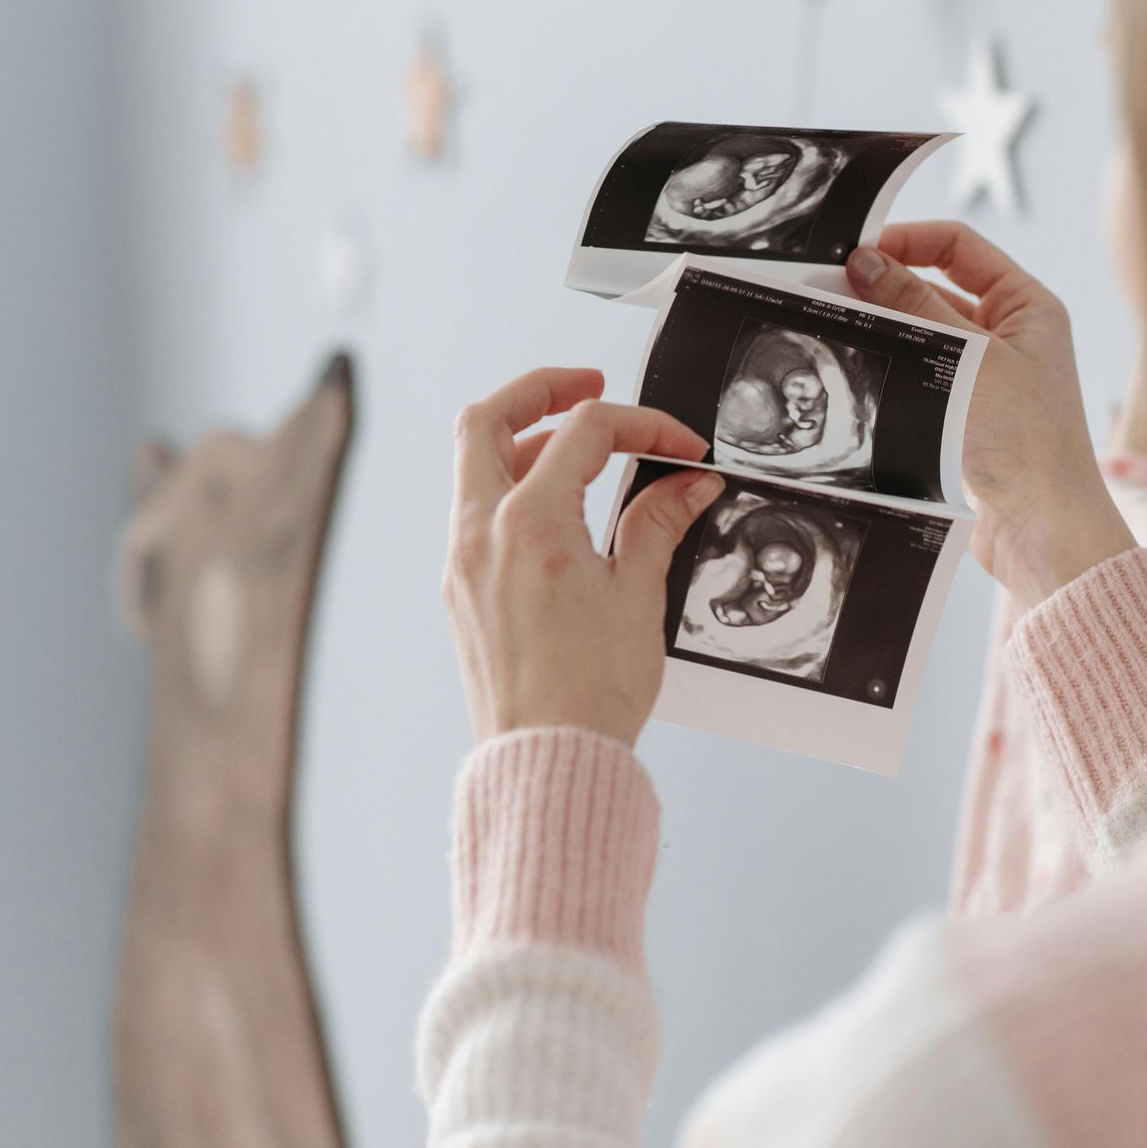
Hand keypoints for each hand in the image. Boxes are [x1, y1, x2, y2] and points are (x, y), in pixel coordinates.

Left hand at [442, 367, 724, 745]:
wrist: (548, 761)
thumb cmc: (590, 694)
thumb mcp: (638, 596)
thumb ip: (657, 524)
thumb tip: (685, 483)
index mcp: (530, 523)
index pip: (585, 432)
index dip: (642, 426)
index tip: (681, 448)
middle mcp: (482, 534)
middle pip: (488, 419)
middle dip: (540, 391)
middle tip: (589, 386)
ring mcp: (463, 563)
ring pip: (474, 466)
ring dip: (524, 442)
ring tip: (579, 453)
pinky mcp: (461, 593)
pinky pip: (475, 514)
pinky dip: (512, 491)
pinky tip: (558, 512)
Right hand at [847, 224, 1135, 606]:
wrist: (1041, 529)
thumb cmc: (1025, 441)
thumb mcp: (966, 358)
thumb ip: (914, 307)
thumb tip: (868, 261)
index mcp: (1028, 306)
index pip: (960, 246)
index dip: (908, 240)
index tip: (857, 251)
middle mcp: (1011, 336)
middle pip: (936, 289)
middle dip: (885, 287)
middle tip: (831, 289)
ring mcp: (988, 379)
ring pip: (923, 337)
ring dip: (884, 331)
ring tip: (836, 327)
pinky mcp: (967, 418)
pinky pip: (921, 379)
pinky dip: (891, 371)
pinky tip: (857, 371)